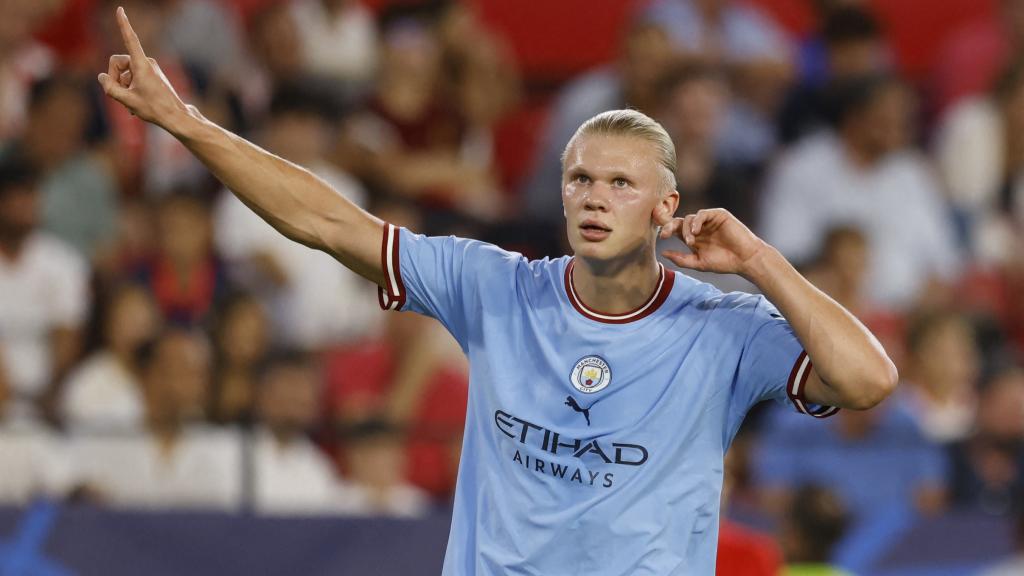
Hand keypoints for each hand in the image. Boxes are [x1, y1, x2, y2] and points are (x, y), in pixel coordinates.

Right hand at [97, 7, 187, 128]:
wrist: (175, 116)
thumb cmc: (154, 108)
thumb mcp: (127, 100)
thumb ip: (110, 87)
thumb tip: (102, 76)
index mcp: (141, 65)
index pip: (130, 40)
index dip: (123, 24)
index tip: (120, 9)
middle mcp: (146, 62)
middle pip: (118, 63)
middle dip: (114, 78)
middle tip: (119, 96)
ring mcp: (149, 68)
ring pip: (124, 72)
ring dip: (123, 86)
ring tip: (131, 103)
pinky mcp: (151, 74)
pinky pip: (133, 77)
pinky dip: (130, 88)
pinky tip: (134, 104)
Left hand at [658, 208, 768, 276]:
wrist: (745, 260)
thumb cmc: (724, 262)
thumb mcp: (699, 263)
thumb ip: (681, 259)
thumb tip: (663, 253)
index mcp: (692, 237)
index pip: (675, 230)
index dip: (666, 230)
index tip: (661, 237)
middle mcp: (699, 227)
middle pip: (679, 221)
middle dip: (670, 226)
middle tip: (666, 235)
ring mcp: (708, 220)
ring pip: (690, 218)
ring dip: (686, 230)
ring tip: (690, 241)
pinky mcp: (719, 215)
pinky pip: (703, 214)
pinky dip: (697, 221)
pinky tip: (696, 232)